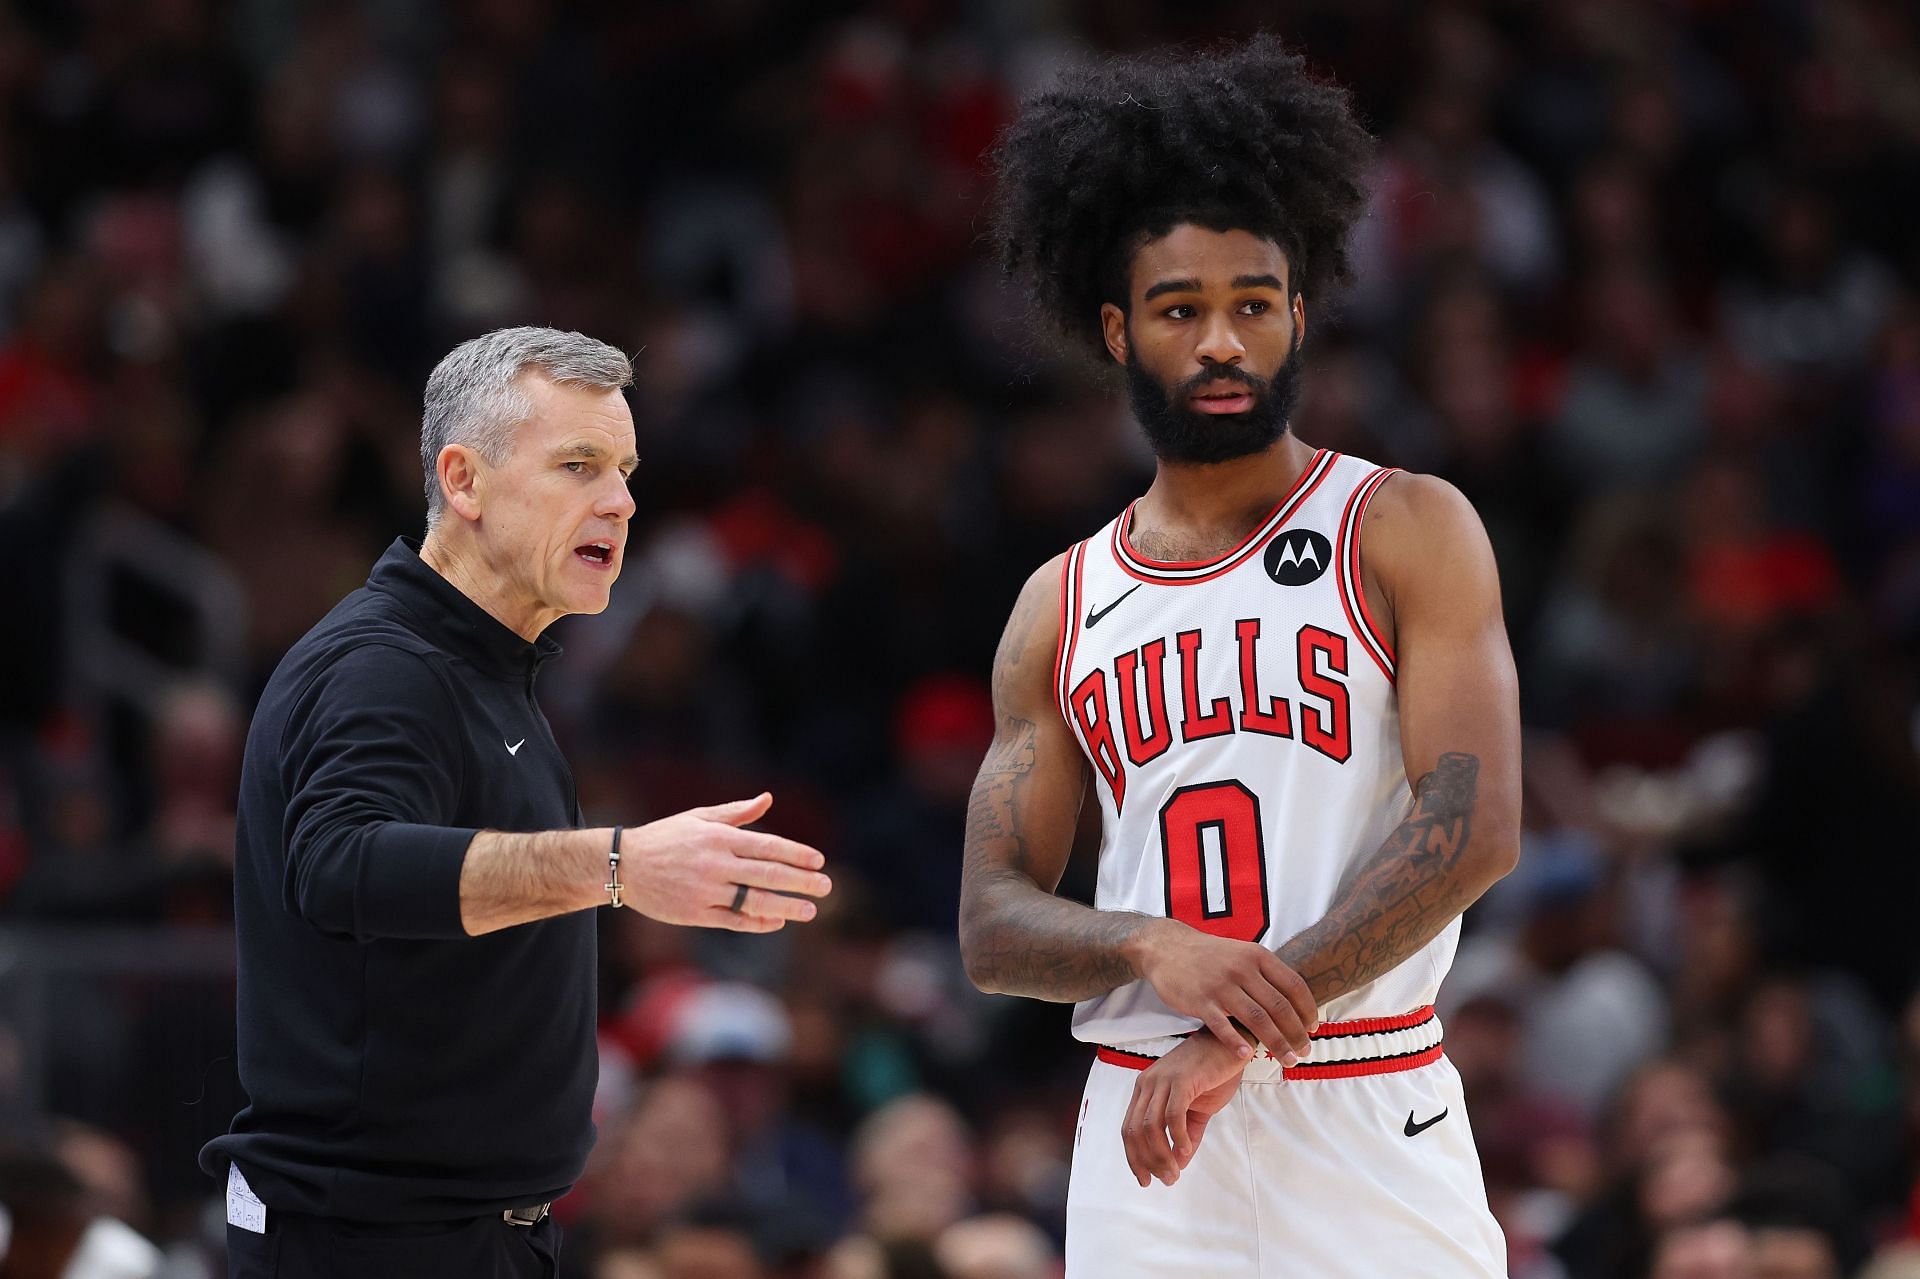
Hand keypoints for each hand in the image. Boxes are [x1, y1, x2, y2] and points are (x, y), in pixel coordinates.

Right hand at [622, 793, 830, 931]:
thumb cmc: (665, 838)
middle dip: (801, 881)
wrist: (623, 865)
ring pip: (754, 900)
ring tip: (810, 910)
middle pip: (767, 874)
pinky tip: (777, 921)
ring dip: (786, 905)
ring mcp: (705, 890)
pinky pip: (733, 920)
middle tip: (827, 886)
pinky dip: (757, 922)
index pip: (768, 845)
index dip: (796, 854)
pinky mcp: (695, 914)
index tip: (819, 861)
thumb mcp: (699, 817)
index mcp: (719, 837)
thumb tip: (768, 799)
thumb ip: (736, 812)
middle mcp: (715, 863)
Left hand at [1123, 1035, 1247, 1186]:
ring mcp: (1162, 1080)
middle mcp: (1147, 1084)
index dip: (1134, 1158)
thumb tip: (1178, 1164)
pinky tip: (1186, 1150)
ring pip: (1150, 1125)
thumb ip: (1186, 1136)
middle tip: (1165, 1180)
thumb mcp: (1197, 1110)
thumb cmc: (1212, 1074)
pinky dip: (1177, 1137)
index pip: (1129, 1129)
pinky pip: (1173, 1114)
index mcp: (1145, 1089)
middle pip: (1135, 1131)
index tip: (1146, 1180)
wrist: (1230, 1043)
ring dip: (1161, 1154)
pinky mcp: (1181, 1080)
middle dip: (1147, 1161)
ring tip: (1175, 1172)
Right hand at [1132, 919, 1317, 1060]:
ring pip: (1258, 1019)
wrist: (1167, 947)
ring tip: (1287, 1060)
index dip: (1308, 1010)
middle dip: (1297, 1034)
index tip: (1313, 1029)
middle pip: (1279, 1007)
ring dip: (1277, 1043)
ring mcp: (1221, 985)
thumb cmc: (1209, 956)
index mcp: (1257, 956)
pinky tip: (1248, 1056)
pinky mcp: (1200, 1000)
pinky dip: (1237, 1043)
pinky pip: (1223, 1026)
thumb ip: (1265, 974)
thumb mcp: (1241, 953)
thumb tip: (1295, 1000)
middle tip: (1304, 1053)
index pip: (1294, 985)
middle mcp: (1242, 969)